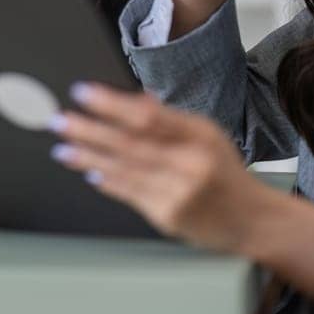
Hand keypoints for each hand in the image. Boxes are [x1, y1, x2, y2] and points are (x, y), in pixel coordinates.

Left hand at [49, 82, 268, 254]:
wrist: (253, 220)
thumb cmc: (225, 172)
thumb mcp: (207, 134)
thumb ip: (168, 118)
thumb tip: (131, 99)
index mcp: (198, 134)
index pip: (147, 115)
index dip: (111, 103)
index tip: (83, 93)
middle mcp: (189, 162)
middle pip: (129, 142)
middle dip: (89, 130)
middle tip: (60, 120)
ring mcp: (178, 191)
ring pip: (123, 170)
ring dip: (88, 157)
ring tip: (63, 148)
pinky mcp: (168, 216)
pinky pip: (129, 194)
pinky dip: (107, 182)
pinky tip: (89, 173)